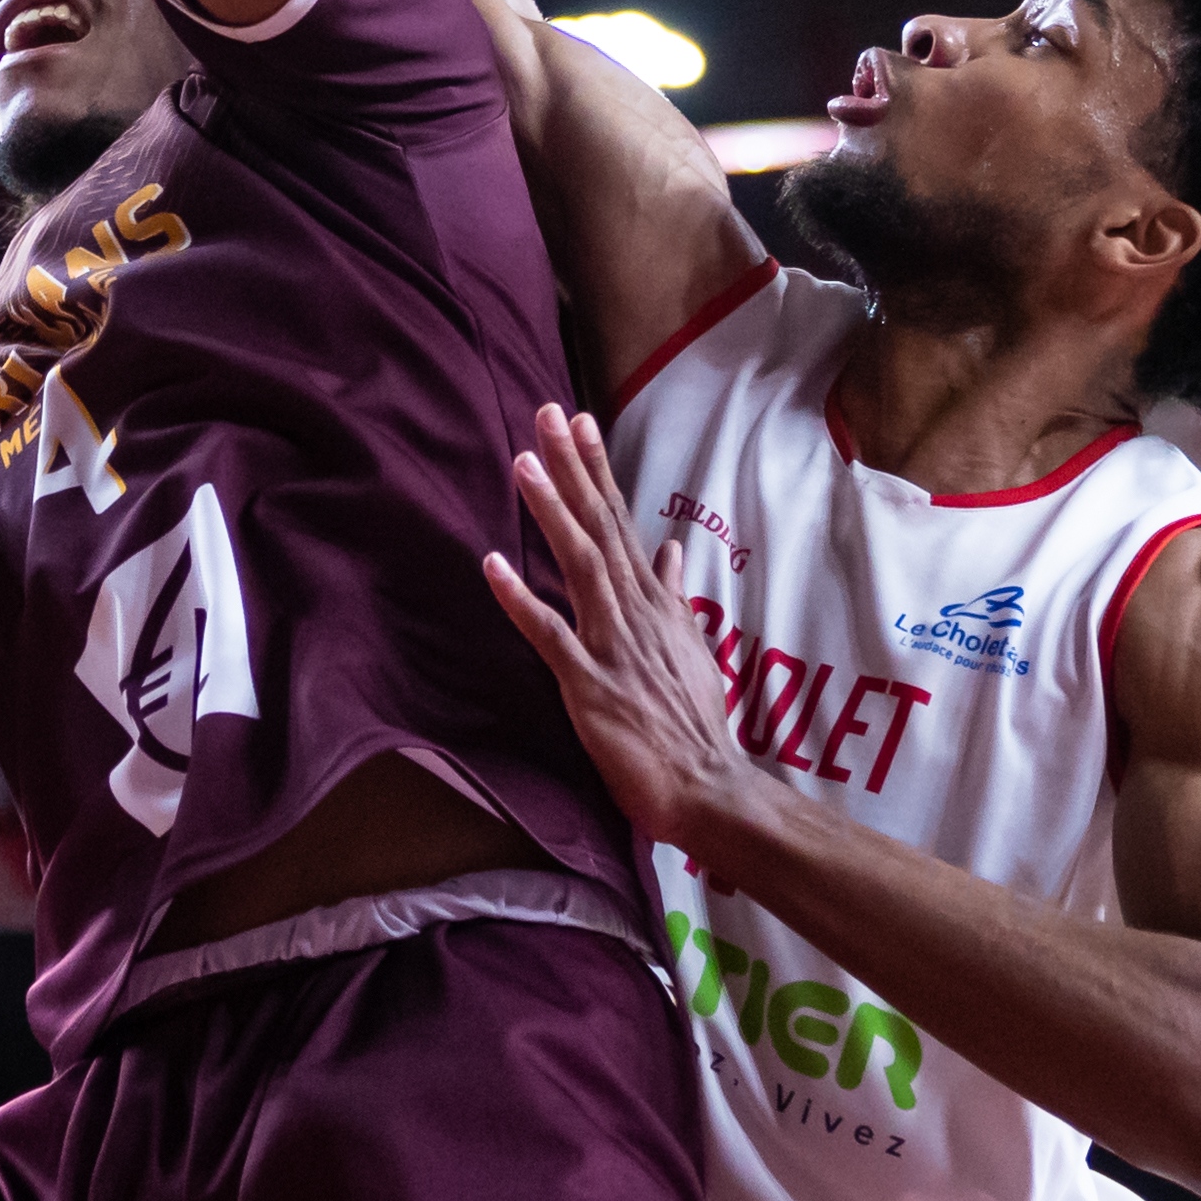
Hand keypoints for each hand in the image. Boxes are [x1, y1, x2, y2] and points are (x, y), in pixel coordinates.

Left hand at [484, 404, 764, 862]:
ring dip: (551, 513)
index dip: (597, 471)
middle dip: (573, 468)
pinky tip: (492, 564)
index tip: (579, 421)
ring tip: (524, 463)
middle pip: (600, 527)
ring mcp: (613, 647)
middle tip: (547, 413)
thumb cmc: (693, 723)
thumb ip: (673, 596)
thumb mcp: (690, 647)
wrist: (708, 787)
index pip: (621, 522)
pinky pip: (550, 636)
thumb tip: (669, 548)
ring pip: (579, 566)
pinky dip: (520, 598)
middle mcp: (634, 613)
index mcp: (653, 604)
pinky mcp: (590, 686)